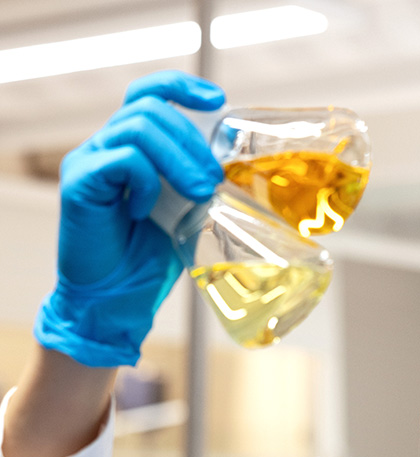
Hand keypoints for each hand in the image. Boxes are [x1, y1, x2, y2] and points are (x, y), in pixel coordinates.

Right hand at [34, 70, 225, 367]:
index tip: (218, 101)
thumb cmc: (148, 260)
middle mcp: (106, 147)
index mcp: (131, 149)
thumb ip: (196, 185)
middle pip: (149, 109)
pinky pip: (122, 159)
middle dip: (191, 142)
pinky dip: (146, 183)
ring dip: (179, 159)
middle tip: (213, 181)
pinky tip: (145, 212)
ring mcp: (90, 161)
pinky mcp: (80, 183)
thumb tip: (233, 169)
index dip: (182, 88)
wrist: (114, 300)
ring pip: (138, 128)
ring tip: (196, 194)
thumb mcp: (185, 214)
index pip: (149, 94)